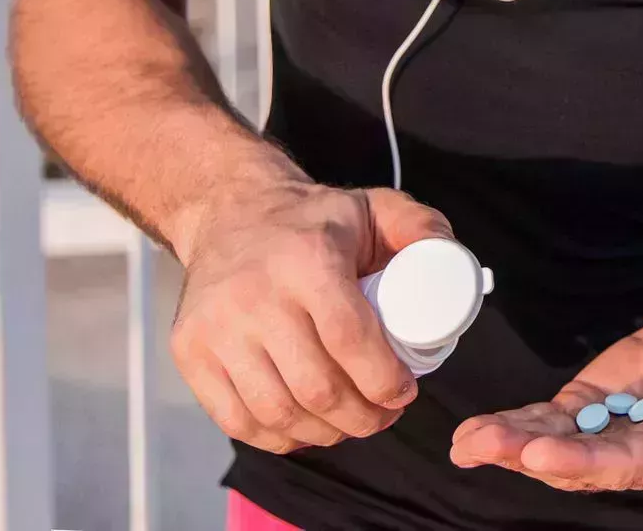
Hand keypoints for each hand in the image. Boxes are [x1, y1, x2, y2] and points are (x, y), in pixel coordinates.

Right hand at [169, 180, 453, 454]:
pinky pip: (237, 419)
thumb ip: (421, 226)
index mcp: (307, 259)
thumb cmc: (314, 222)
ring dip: (325, 433)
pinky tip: (306, 428)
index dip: (384, 380)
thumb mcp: (374, 206)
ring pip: (278, 410)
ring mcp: (215, 327)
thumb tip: (453, 262)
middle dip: (362, 416)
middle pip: (316, 385)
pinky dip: (278, 437)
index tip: (405, 392)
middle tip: (384, 415)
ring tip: (351, 424)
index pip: (349, 339)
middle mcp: (254, 295)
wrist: (230, 212)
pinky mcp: (189, 352)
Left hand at [450, 297, 642, 491]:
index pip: (625, 463)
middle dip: (528, 454)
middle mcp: (637, 452)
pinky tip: (474, 432)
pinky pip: (547, 422)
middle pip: (577, 463)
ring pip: (553, 446)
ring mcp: (609, 430)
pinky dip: (513, 426)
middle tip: (482, 445)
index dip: (582, 460)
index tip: (540, 452)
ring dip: (510, 444)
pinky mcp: (589, 406)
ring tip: (465, 441)